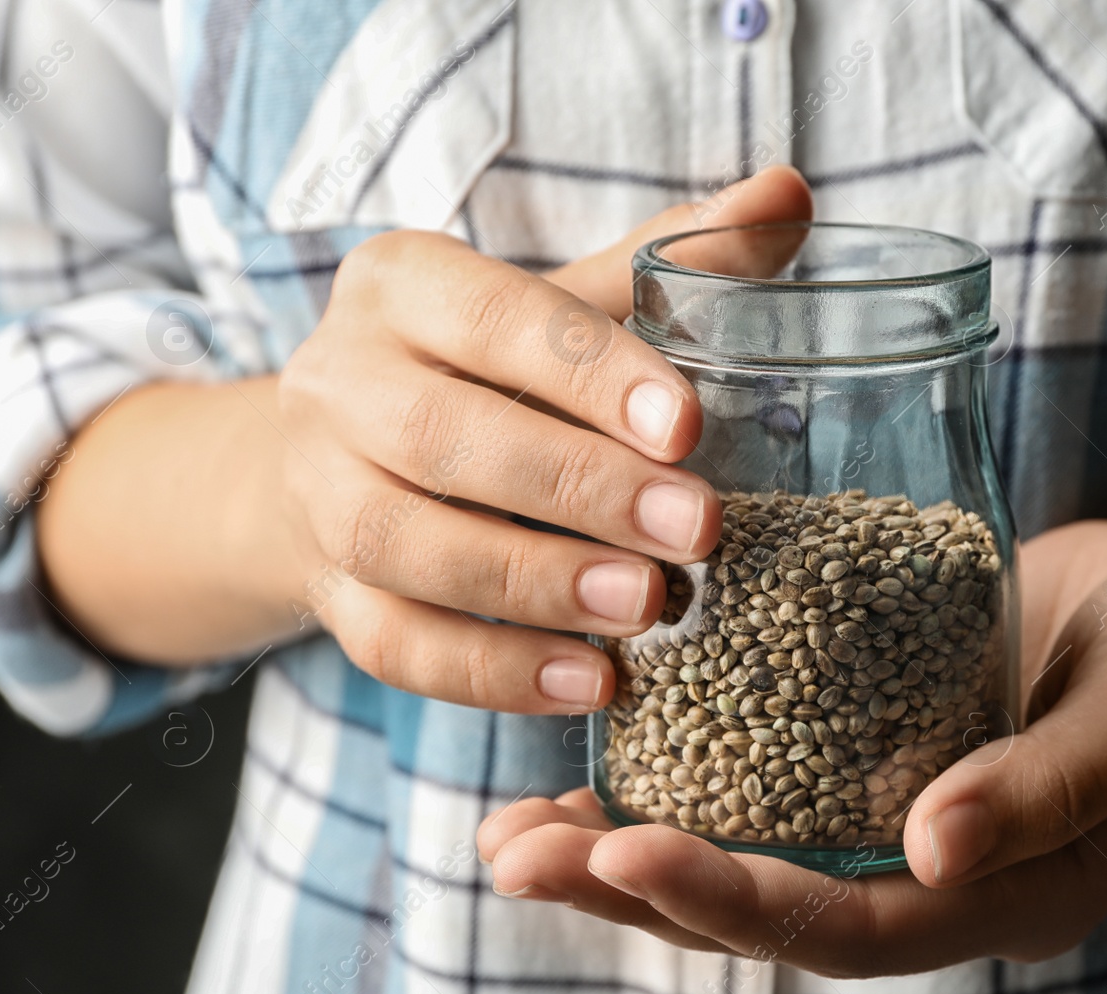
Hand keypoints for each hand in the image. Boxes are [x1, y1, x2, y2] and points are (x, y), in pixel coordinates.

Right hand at [273, 167, 812, 712]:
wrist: (347, 446)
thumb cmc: (487, 366)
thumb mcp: (566, 301)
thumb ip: (671, 258)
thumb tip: (788, 195)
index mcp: (402, 285)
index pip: (495, 318)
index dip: (589, 373)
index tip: (684, 426)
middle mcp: (339, 380)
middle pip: (440, 436)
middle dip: (576, 488)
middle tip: (695, 531)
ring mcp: (319, 493)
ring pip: (402, 545)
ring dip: (531, 586)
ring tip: (644, 610)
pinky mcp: (326, 591)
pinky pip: (393, 644)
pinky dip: (493, 674)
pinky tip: (592, 684)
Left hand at [475, 513, 1106, 974]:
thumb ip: (1050, 785)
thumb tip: (931, 853)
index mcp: (1007, 894)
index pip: (850, 926)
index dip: (735, 901)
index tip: (623, 854)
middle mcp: (936, 874)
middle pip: (768, 908)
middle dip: (636, 888)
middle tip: (511, 852)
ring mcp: (898, 815)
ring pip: (747, 852)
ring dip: (627, 844)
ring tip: (508, 829)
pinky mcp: (873, 746)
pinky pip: (764, 777)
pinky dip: (680, 773)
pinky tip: (595, 753)